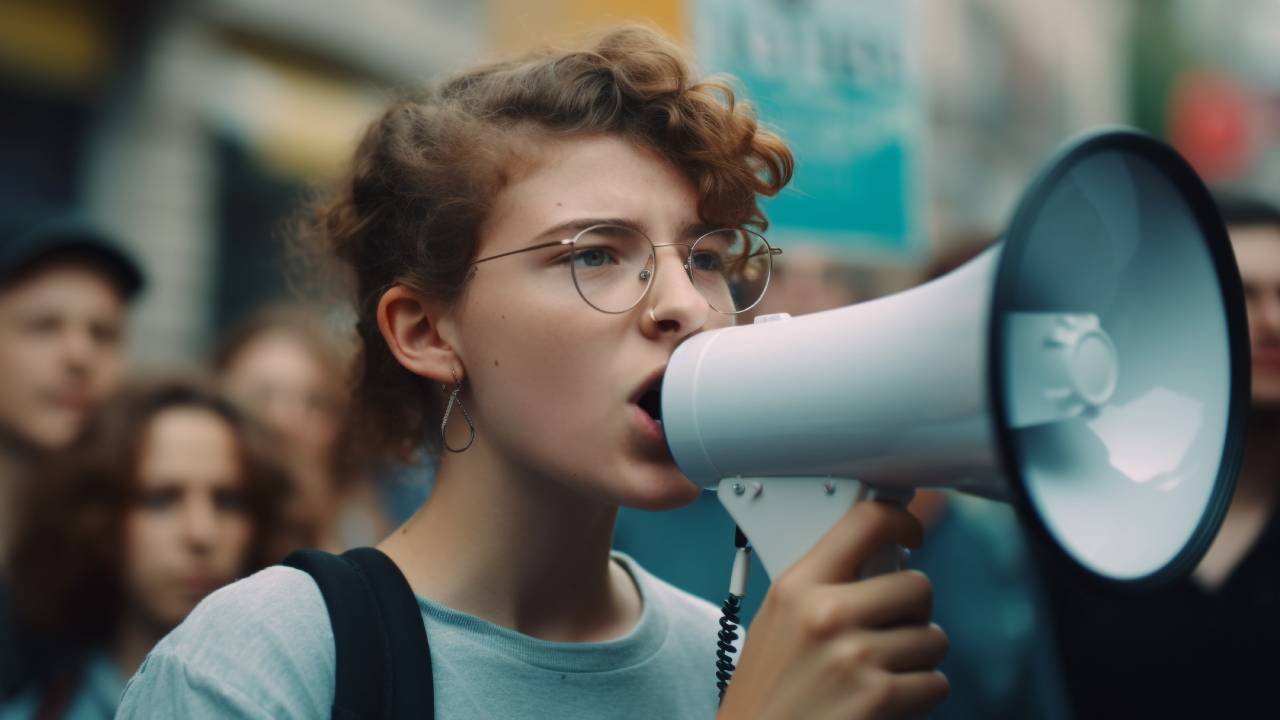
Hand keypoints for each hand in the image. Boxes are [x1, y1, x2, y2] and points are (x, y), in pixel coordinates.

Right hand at [718, 501, 948, 719]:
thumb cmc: (766, 694)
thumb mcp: (777, 623)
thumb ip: (822, 588)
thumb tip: (881, 562)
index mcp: (796, 586)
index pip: (864, 522)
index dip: (900, 521)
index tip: (909, 533)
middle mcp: (825, 614)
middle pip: (917, 586)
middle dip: (913, 612)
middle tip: (891, 629)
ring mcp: (853, 656)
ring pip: (933, 638)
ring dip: (917, 659)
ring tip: (882, 671)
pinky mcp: (878, 697)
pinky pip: (935, 683)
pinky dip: (920, 695)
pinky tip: (888, 701)